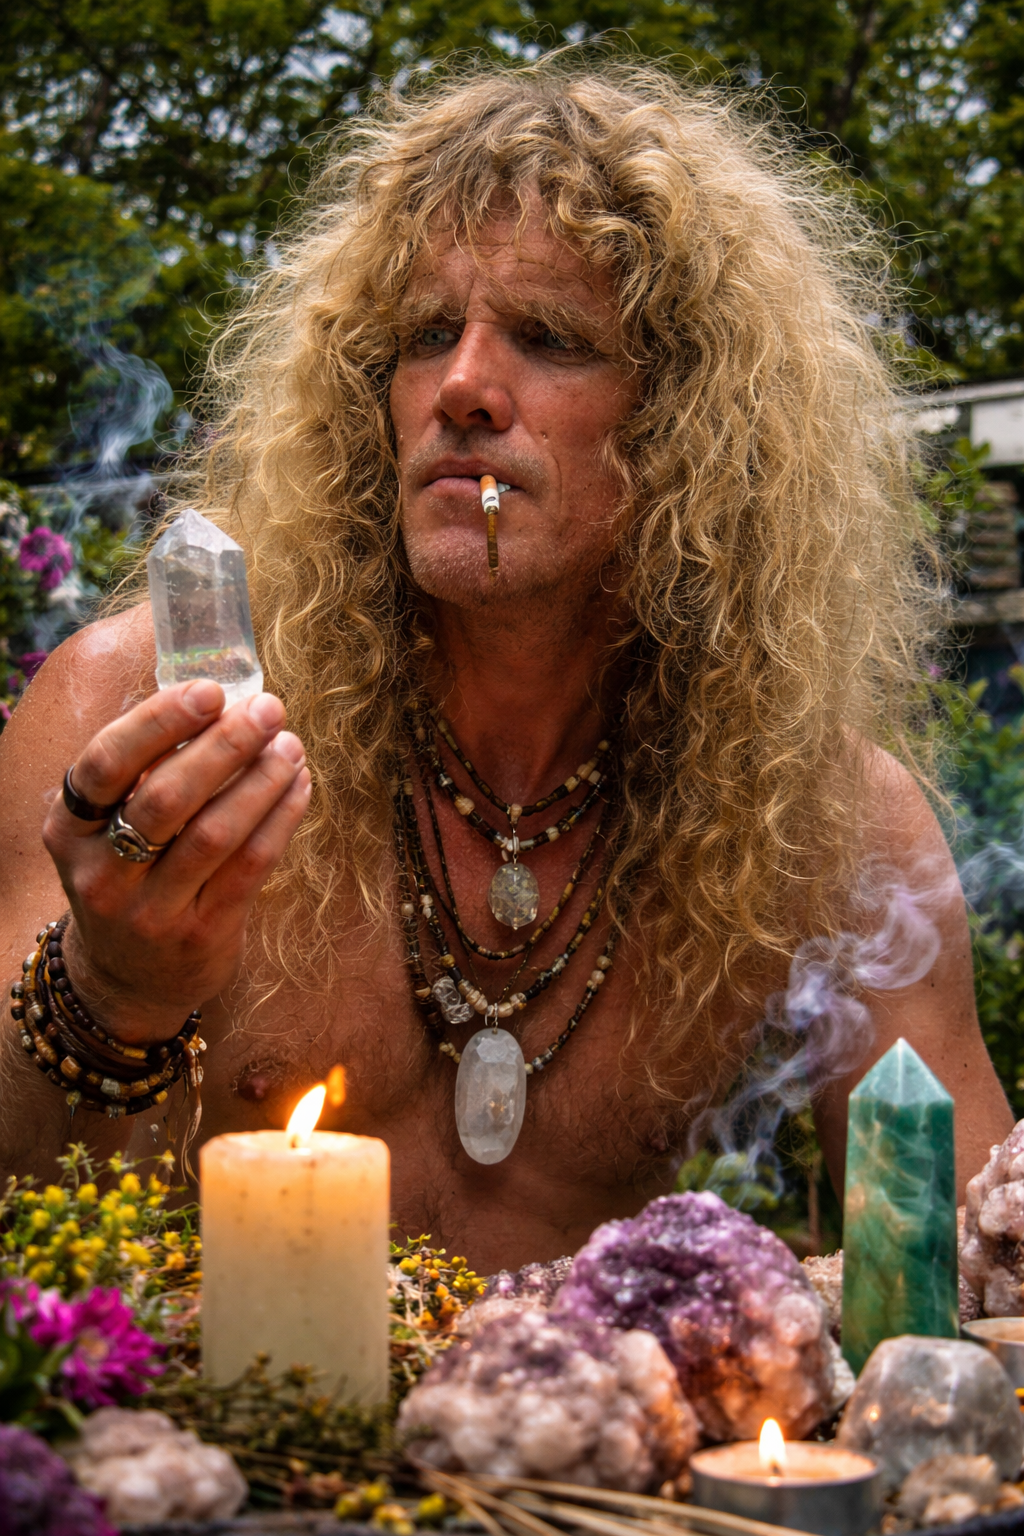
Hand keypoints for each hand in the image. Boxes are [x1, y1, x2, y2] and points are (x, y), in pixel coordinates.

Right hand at [41, 679, 310, 1043]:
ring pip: (215, 833)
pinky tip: (298, 786)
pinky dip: (280, 819)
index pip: (106, 763)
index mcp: (69, 830)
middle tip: (268, 710)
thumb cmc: (128, 875)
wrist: (126, 979)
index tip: (210, 691)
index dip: (159, 722)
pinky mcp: (200, 935)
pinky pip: (250, 867)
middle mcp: (101, 873)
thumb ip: (145, 773)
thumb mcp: (106, 830)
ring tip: (290, 745)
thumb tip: (224, 702)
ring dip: (261, 781)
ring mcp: (150, 911)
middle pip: (166, 797)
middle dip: (225, 746)